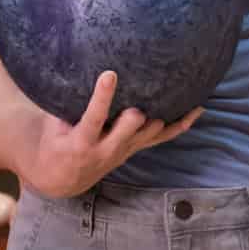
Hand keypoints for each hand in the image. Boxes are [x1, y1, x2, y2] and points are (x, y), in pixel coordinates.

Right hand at [21, 71, 198, 198]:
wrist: (62, 179)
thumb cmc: (55, 144)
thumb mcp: (52, 128)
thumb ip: (65, 105)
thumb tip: (75, 70)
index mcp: (82, 142)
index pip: (93, 118)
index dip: (102, 97)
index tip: (109, 74)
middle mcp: (107, 149)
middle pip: (130, 129)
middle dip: (136, 115)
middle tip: (140, 98)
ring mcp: (124, 151)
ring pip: (151, 133)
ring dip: (162, 116)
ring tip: (184, 92)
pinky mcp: (134, 150)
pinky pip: (162, 138)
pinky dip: (179, 125)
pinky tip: (196, 111)